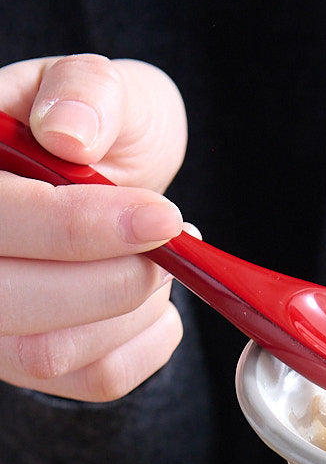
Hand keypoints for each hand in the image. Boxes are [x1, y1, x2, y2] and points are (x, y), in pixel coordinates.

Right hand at [0, 54, 188, 400]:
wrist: (104, 174)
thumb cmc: (92, 126)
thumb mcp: (92, 83)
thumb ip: (83, 91)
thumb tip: (69, 134)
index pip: (0, 220)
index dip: (82, 228)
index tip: (163, 218)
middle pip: (15, 304)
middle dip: (118, 279)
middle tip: (170, 241)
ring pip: (51, 354)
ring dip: (135, 310)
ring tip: (162, 262)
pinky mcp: (25, 361)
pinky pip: (93, 380)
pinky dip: (149, 343)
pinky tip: (156, 301)